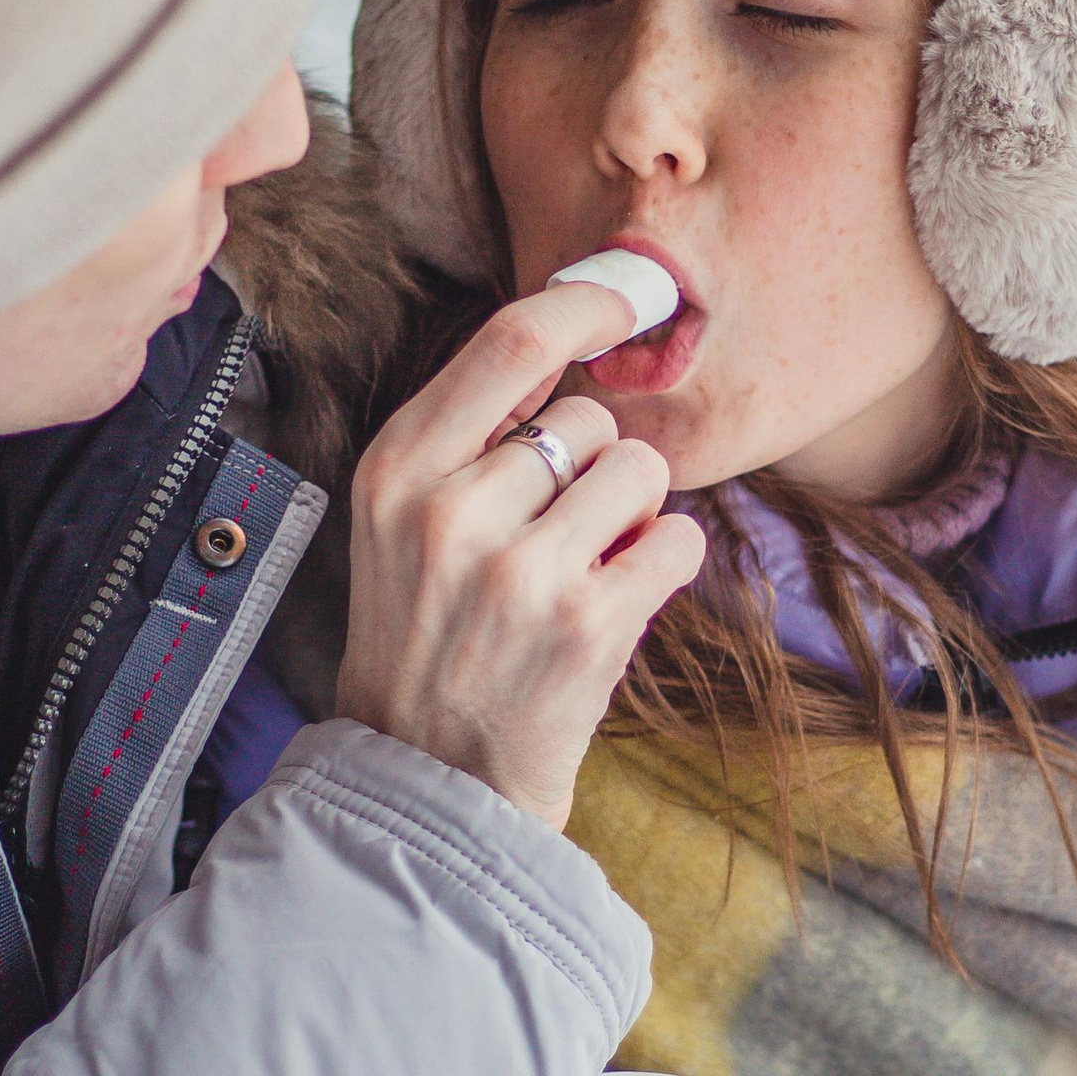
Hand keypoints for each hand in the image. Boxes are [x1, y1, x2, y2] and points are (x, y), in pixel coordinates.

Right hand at [337, 284, 704, 826]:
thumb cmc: (427, 633)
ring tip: (583, 567)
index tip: (623, 300)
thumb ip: (467, 433)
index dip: (584, 306)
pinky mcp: (587, 625)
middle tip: (552, 537)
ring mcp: (521, 570)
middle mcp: (452, 511)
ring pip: (640, 470)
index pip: (510, 342)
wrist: (426, 775)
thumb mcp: (400, 520)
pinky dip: (664, 563)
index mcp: (398, 469)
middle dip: (593, 467)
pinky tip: (616, 599)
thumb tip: (563, 337)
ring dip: (632, 514)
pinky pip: (678, 540)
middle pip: (588, 417)